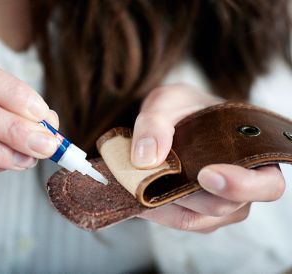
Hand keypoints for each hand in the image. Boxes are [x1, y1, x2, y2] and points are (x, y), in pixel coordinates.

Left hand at [133, 84, 284, 232]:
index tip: (205, 174)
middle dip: (187, 194)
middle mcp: (241, 184)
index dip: (242, 186)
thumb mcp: (165, 103)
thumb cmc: (178, 109)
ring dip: (165, 203)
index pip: (267, 184)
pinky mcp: (195, 212)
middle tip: (156, 174)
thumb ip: (154, 123)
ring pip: (197, 219)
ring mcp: (217, 202)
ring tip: (140, 180)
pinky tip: (139, 192)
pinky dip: (156, 210)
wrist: (167, 120)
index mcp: (251, 153)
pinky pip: (177, 220)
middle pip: (225, 206)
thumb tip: (146, 159)